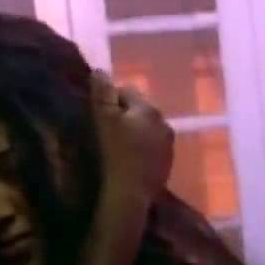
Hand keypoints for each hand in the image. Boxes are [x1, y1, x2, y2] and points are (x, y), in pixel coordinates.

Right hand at [90, 70, 173, 203]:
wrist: (130, 194)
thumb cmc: (114, 154)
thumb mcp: (103, 120)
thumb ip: (102, 93)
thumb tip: (100, 70)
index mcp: (148, 108)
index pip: (127, 91)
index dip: (110, 98)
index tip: (96, 112)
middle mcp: (164, 122)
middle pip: (139, 110)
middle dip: (125, 114)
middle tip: (105, 130)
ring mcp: (168, 145)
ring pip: (147, 129)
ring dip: (135, 132)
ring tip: (117, 147)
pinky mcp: (168, 164)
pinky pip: (152, 148)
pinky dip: (142, 150)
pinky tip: (129, 161)